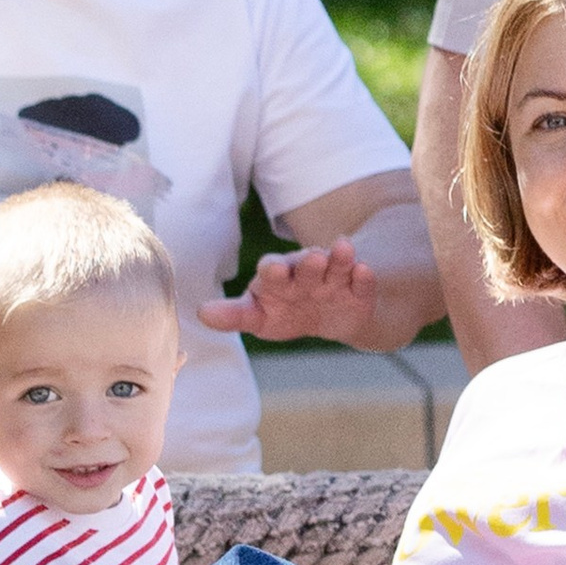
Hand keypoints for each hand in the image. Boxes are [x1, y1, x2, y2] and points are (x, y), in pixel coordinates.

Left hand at [201, 237, 380, 342]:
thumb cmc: (288, 311)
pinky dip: (364, 276)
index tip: (273, 270)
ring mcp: (333, 279)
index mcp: (278, 279)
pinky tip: (364, 270)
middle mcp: (305, 273)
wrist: (334, 315)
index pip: (272, 271)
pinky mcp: (359, 289)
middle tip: (312, 257)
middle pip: (305, 266)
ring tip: (343, 248)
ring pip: (336, 266)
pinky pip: (362, 280)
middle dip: (308, 262)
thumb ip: (235, 315)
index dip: (273, 271)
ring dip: (338, 258)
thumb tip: (201, 313)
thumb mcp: (260, 316)